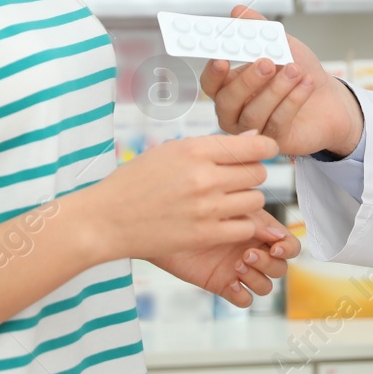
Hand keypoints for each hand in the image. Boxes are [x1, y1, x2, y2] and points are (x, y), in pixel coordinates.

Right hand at [93, 132, 276, 261]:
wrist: (106, 220)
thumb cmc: (136, 182)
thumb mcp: (169, 151)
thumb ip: (213, 145)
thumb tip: (254, 138)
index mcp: (195, 150)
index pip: (253, 146)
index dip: (266, 148)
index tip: (266, 151)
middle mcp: (204, 177)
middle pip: (258, 173)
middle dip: (251, 175)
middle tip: (236, 179)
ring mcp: (206, 208)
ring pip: (256, 201)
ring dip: (247, 201)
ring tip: (227, 201)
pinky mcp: (204, 236)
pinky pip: (245, 228)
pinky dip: (240, 225)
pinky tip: (224, 221)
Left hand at [154, 208, 300, 307]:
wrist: (165, 222)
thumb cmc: (197, 208)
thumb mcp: (232, 211)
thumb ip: (256, 223)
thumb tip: (279, 237)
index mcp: (260, 231)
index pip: (289, 244)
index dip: (288, 248)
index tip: (276, 246)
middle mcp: (253, 251)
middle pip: (281, 267)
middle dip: (269, 263)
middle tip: (246, 254)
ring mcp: (240, 270)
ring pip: (266, 286)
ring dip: (257, 278)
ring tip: (236, 266)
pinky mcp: (224, 285)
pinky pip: (245, 299)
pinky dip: (242, 294)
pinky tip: (230, 282)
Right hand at [201, 6, 363, 158]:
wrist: (330, 98)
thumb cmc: (298, 72)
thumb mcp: (281, 45)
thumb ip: (258, 30)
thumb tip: (237, 11)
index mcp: (229, 87)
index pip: (210, 83)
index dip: (213, 72)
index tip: (222, 58)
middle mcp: (235, 112)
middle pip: (228, 101)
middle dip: (247, 80)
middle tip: (268, 62)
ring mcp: (253, 130)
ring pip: (254, 113)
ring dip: (276, 89)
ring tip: (295, 70)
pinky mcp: (275, 142)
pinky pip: (278, 122)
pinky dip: (293, 100)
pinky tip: (306, 84)